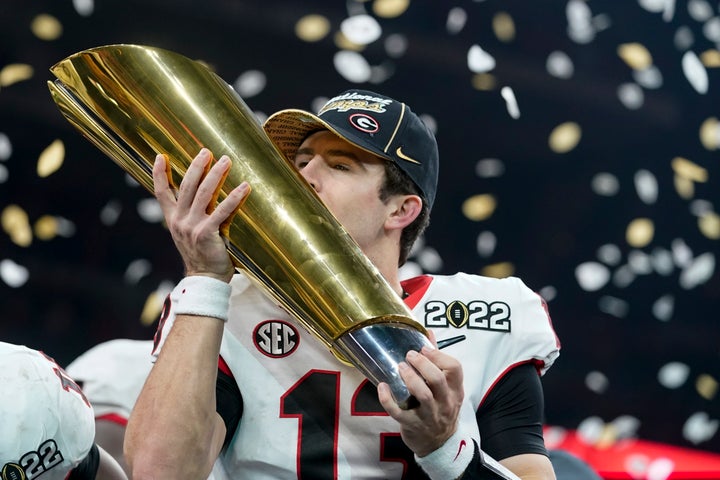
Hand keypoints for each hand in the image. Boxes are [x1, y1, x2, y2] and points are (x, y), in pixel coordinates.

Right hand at [153, 148, 249, 281]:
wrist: (205, 279)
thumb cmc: (202, 255)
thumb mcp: (190, 233)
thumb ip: (193, 215)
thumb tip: (206, 193)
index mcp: (173, 220)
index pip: (162, 193)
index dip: (159, 174)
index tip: (159, 156)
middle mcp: (180, 221)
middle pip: (186, 186)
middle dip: (197, 166)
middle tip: (207, 151)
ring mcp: (192, 227)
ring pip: (203, 194)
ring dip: (215, 174)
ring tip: (226, 160)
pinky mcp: (207, 234)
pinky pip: (222, 211)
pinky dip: (234, 197)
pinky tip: (244, 187)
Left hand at [377, 335, 464, 456]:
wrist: (439, 445)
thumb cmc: (441, 410)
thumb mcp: (446, 388)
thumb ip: (437, 361)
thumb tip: (428, 334)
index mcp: (454, 390)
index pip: (455, 368)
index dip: (439, 355)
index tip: (424, 349)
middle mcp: (444, 402)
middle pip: (438, 380)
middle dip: (423, 364)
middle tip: (409, 356)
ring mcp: (429, 415)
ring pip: (423, 395)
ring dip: (410, 378)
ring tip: (400, 367)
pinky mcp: (412, 424)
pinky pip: (399, 412)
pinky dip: (388, 399)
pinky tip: (383, 387)